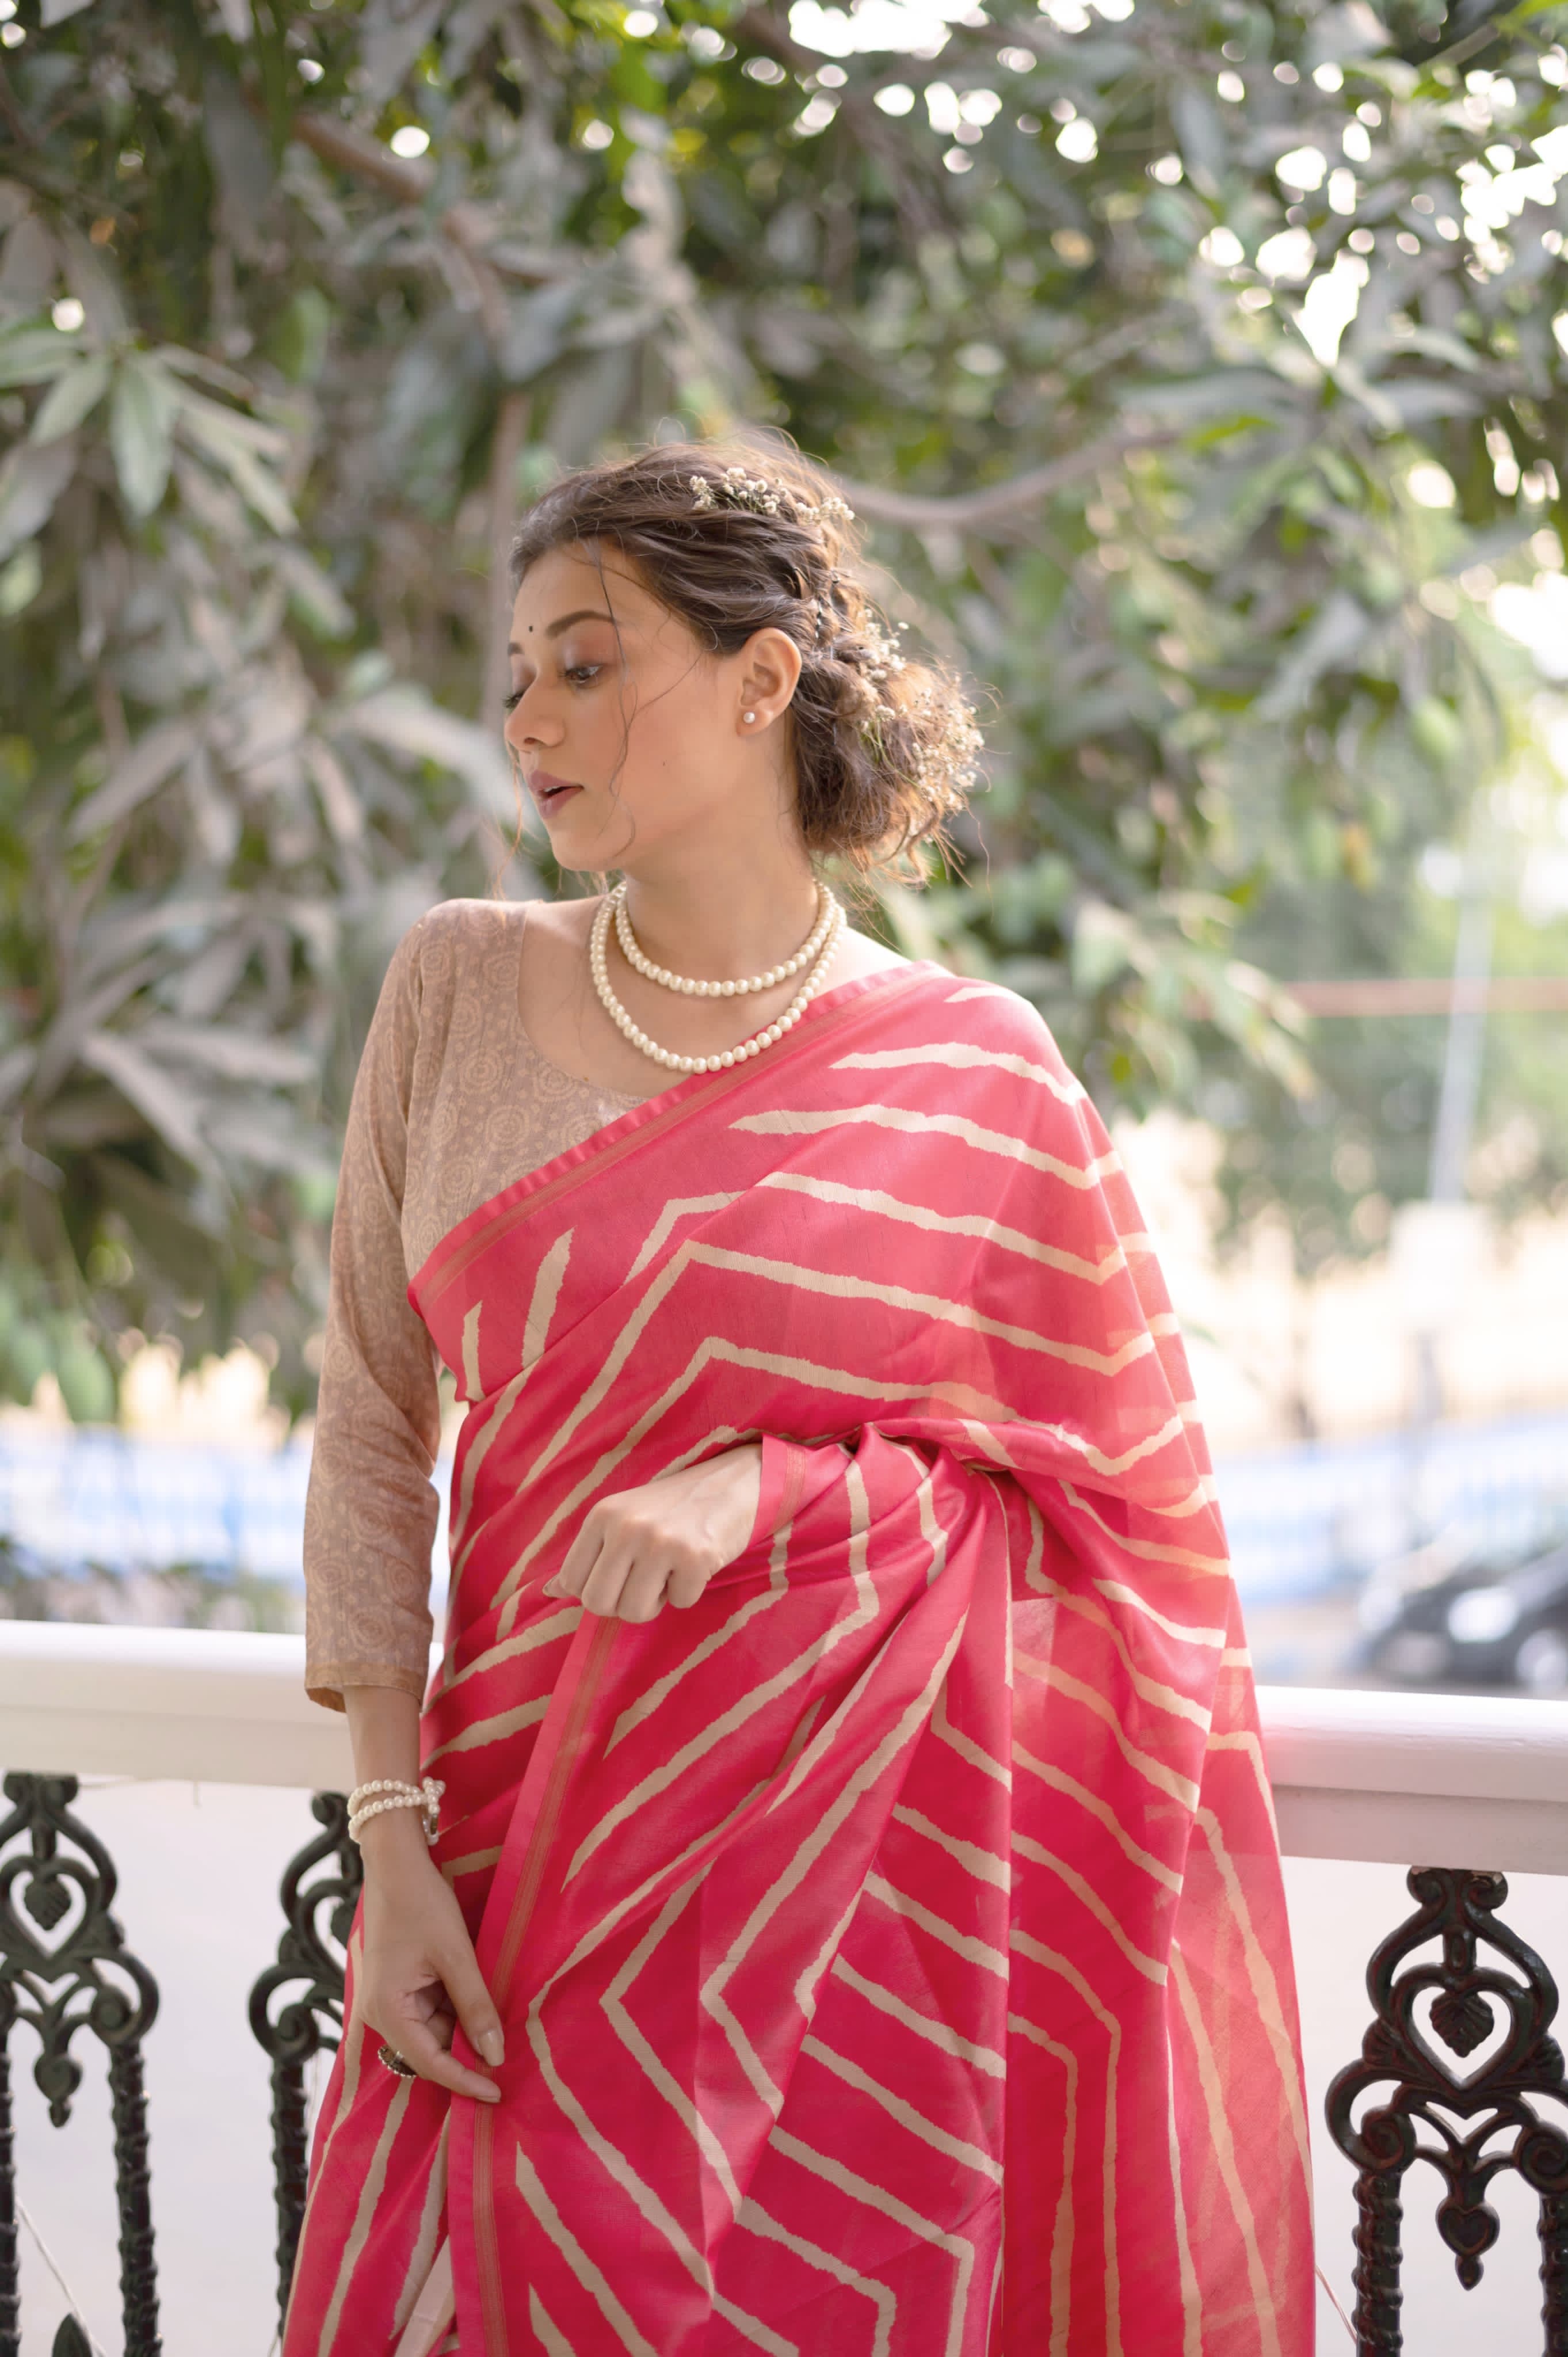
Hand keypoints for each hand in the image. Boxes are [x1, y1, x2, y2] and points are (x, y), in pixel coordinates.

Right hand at [356, 1809, 504, 2103]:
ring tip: (497, 2019)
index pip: (429, 2063)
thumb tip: (495, 2055)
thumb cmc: (422, 1905)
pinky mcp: (396, 1987)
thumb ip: (475, 2006)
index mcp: (386, 2012)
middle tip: (508, 2055)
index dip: (464, 2080)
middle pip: (429, 2049)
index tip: (498, 2093)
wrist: (396, 1863)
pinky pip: (429, 2010)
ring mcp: (387, 2000)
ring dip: (462, 2025)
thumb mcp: (455, 1956)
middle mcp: (379, 2013)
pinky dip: (454, 2007)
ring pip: (432, 2029)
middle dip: (466, 2051)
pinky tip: (478, 2000)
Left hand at [544, 1443, 763, 1622]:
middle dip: (623, 1603)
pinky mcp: (695, 1557)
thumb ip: (588, 1555)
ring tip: (669, 1573)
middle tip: (646, 1581)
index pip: (572, 1582)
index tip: (620, 1575)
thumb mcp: (623, 1519)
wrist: (732, 1484)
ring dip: (655, 1602)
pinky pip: (679, 1603)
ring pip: (634, 1612)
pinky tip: (696, 1564)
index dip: (596, 1590)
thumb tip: (548, 1592)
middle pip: (598, 1603)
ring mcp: (660, 1542)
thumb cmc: (673, 1508)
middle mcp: (626, 1527)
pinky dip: (689, 1592)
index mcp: (602, 1515)